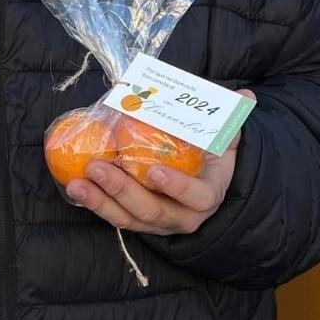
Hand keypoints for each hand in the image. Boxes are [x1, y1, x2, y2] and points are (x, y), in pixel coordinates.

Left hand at [64, 91, 252, 236]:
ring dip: (100, 202)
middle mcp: (183, 216)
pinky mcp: (138, 223)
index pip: (195, 196)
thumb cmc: (212, 161)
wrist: (205, 190)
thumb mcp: (225, 141)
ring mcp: (158, 224)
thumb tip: (246, 95)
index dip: (177, 187)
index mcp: (207, 196)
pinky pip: (115, 217)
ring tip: (77, 183)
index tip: (155, 172)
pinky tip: (74, 186)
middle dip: (123, 191)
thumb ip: (232, 119)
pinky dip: (95, 204)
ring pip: (128, 219)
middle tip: (98, 168)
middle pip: (152, 211)